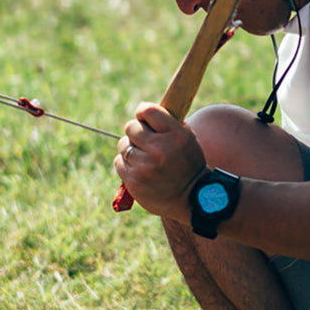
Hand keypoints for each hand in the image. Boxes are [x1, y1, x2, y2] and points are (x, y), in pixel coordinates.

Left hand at [115, 103, 206, 219]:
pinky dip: (127, 165)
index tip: (145, 119)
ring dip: (131, 149)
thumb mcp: (187, 139)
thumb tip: (143, 111)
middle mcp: (160, 149)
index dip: (143, 113)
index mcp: (176, 135)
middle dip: (137, 133)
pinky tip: (141, 170)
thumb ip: (167, 123)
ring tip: (146, 159)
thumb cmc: (187, 164)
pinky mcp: (134, 180)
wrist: (190, 199)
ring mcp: (145, 166)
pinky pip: (119, 162)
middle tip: (147, 143)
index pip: (147, 110)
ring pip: (123, 145)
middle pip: (131, 127)